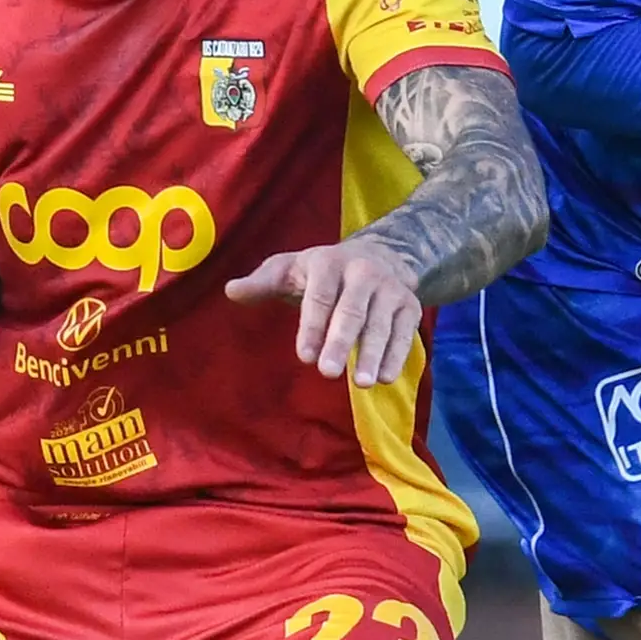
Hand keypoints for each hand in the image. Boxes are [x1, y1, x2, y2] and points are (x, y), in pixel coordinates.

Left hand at [226, 239, 425, 384]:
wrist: (382, 255)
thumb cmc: (324, 272)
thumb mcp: (291, 269)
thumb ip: (262, 283)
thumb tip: (231, 291)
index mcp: (329, 263)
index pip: (321, 297)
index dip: (313, 327)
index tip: (305, 356)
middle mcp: (363, 273)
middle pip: (352, 312)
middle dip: (340, 343)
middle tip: (328, 373)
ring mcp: (390, 290)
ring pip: (380, 325)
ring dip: (372, 354)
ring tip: (362, 383)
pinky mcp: (409, 307)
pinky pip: (404, 333)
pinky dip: (396, 356)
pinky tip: (385, 378)